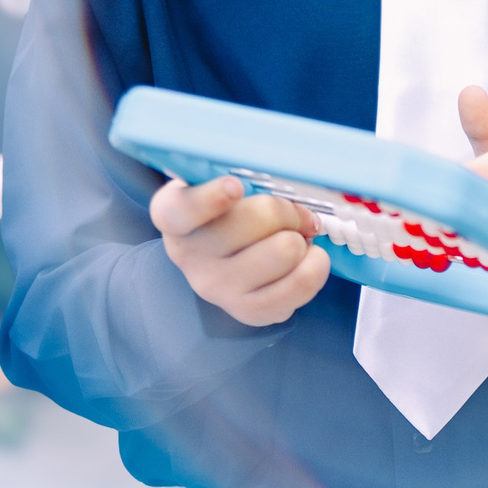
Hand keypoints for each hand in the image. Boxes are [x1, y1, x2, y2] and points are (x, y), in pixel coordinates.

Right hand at [149, 174, 330, 325]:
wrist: (223, 258)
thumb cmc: (229, 210)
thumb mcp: (223, 182)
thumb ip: (246, 176)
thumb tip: (293, 185)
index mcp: (173, 214)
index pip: (183, 209)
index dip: (210, 198)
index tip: (236, 187)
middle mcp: (188, 255)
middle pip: (261, 218)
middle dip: (289, 210)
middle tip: (290, 213)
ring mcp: (216, 288)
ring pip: (287, 250)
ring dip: (302, 239)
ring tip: (293, 237)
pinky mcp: (246, 311)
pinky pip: (302, 283)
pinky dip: (314, 265)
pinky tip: (305, 258)